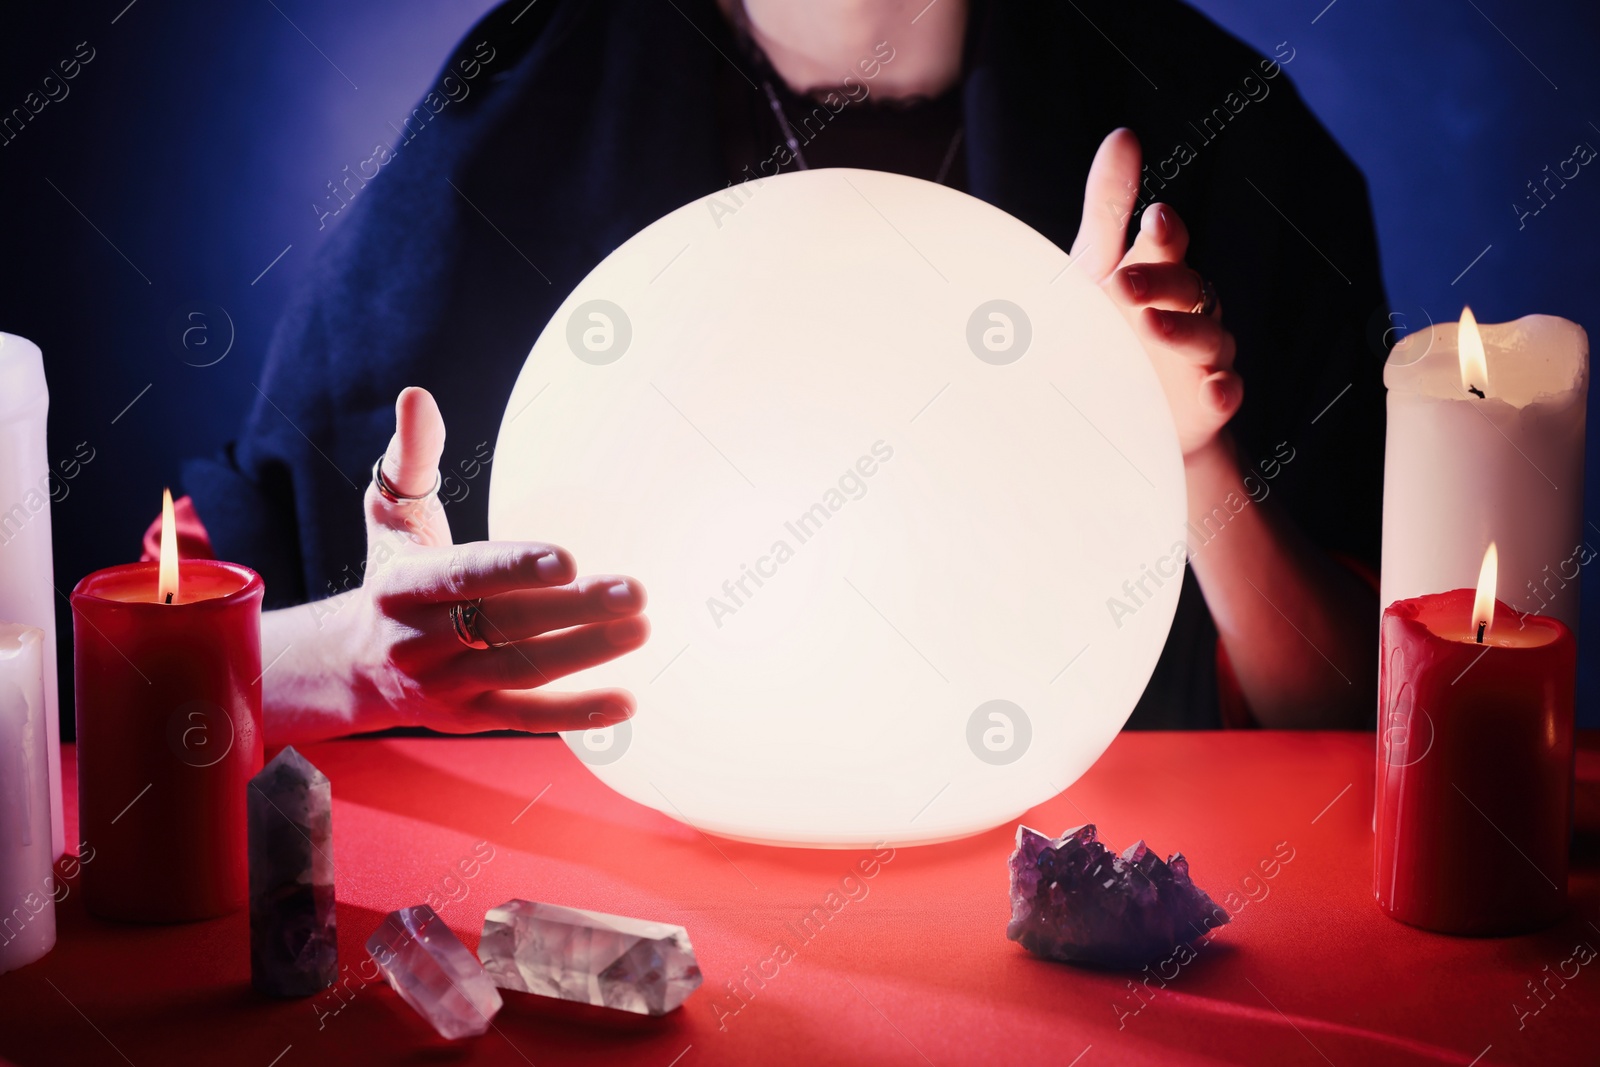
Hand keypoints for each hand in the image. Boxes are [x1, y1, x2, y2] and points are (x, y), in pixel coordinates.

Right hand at [335, 386, 648, 733]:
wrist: (349, 666)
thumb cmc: (390, 574)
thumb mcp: (390, 515)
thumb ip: (413, 457)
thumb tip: (417, 396)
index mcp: (404, 585)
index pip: (465, 575)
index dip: (515, 568)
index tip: (568, 558)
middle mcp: (422, 639)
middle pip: (506, 623)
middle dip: (573, 609)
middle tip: (635, 591)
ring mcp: (447, 683)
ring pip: (522, 670)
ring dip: (585, 653)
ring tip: (641, 627)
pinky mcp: (470, 716)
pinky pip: (524, 717)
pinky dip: (575, 714)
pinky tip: (627, 701)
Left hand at [1070, 128, 1242, 456]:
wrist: (1115, 411)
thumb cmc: (1107, 326)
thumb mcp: (1096, 267)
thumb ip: (1110, 206)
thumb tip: (1124, 134)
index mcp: (1160, 272)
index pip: (1167, 245)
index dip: (1164, 233)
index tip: (1152, 220)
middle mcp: (1189, 310)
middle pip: (1188, 289)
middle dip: (1159, 283)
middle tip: (1120, 283)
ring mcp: (1202, 357)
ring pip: (1208, 339)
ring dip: (1183, 332)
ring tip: (1150, 327)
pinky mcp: (1208, 403)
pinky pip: (1225, 394)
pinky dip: (1223, 391)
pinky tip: (1216, 388)